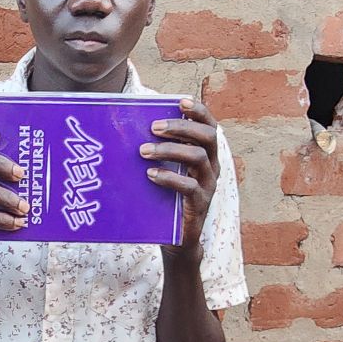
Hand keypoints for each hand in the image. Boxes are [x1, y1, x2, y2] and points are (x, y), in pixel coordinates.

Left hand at [143, 98, 219, 252]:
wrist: (176, 239)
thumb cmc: (167, 198)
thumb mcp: (166, 170)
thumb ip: (160, 151)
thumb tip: (130, 128)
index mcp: (206, 154)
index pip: (210, 126)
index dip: (199, 111)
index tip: (181, 102)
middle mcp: (212, 167)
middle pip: (207, 137)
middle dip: (181, 127)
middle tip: (154, 128)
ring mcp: (208, 186)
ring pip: (199, 157)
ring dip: (170, 150)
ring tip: (144, 151)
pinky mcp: (199, 204)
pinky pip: (190, 187)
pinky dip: (169, 177)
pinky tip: (151, 175)